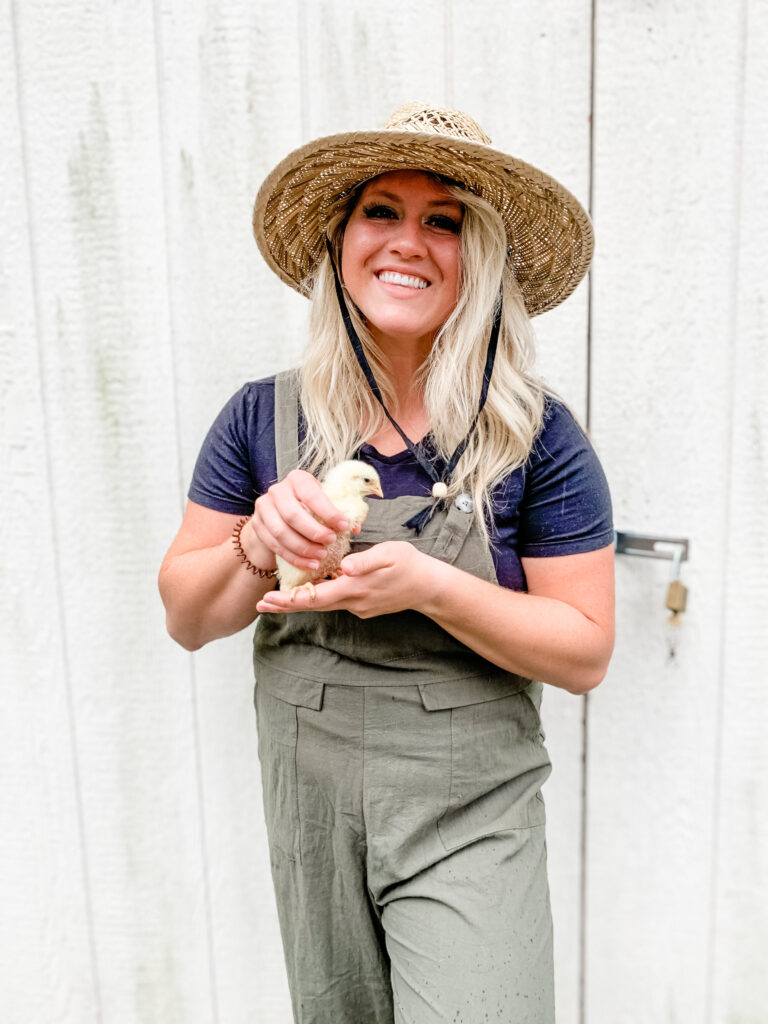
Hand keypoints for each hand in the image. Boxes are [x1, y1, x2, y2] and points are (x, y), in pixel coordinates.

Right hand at [250, 469, 349, 572]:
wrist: (279, 514)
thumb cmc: (310, 507)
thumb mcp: (325, 503)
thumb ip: (341, 512)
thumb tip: (355, 527)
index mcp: (298, 479)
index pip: (311, 494)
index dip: (328, 511)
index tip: (343, 526)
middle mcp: (278, 491)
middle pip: (293, 514)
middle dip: (314, 532)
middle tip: (330, 542)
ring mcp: (264, 508)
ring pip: (281, 532)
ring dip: (303, 548)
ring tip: (320, 556)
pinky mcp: (258, 526)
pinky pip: (275, 546)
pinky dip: (294, 558)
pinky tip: (309, 563)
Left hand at [256, 541, 445, 617]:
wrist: (430, 588)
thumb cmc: (410, 565)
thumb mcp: (390, 555)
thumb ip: (366, 561)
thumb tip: (344, 567)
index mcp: (354, 588)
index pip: (315, 597)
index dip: (289, 600)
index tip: (268, 599)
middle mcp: (353, 602)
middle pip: (313, 605)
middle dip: (286, 604)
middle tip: (261, 604)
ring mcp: (358, 607)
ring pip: (324, 603)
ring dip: (301, 600)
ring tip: (278, 596)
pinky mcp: (364, 606)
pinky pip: (337, 600)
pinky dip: (321, 596)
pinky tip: (312, 588)